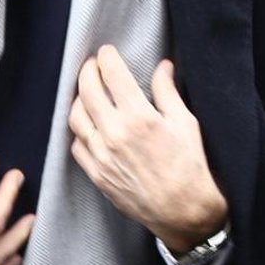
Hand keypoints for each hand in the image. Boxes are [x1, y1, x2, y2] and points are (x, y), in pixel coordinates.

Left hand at [68, 47, 227, 252]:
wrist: (183, 211)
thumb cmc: (190, 167)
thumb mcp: (185, 123)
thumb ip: (167, 92)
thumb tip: (163, 67)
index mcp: (139, 116)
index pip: (111, 73)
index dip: (106, 57)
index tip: (107, 53)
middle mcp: (114, 133)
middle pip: (87, 90)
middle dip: (88, 71)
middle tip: (93, 66)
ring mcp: (101, 155)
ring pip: (75, 117)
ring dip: (78, 99)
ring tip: (87, 92)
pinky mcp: (96, 174)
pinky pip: (76, 145)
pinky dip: (79, 130)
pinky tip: (88, 125)